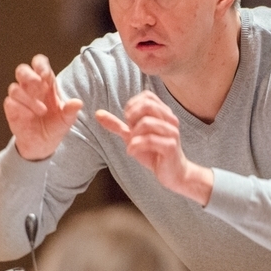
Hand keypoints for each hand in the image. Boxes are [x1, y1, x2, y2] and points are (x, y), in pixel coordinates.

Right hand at [3, 54, 83, 160]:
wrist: (43, 144)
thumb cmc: (55, 125)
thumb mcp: (66, 119)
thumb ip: (71, 110)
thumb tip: (78, 103)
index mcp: (46, 83)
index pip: (39, 63)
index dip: (40, 65)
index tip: (45, 74)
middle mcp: (30, 87)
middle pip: (22, 70)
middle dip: (28, 75)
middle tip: (39, 85)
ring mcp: (20, 97)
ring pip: (15, 88)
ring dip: (28, 98)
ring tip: (42, 110)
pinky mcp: (11, 108)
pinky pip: (10, 102)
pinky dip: (20, 108)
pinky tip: (29, 116)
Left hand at [96, 91, 213, 204]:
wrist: (173, 174)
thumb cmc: (154, 154)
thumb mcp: (133, 137)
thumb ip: (117, 125)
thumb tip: (97, 113)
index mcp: (163, 113)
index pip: (146, 96)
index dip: (132, 106)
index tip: (129, 122)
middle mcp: (170, 119)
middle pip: (147, 105)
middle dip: (132, 117)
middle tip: (129, 130)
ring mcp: (172, 132)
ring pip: (146, 123)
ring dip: (133, 135)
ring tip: (131, 144)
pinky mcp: (171, 146)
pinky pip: (149, 140)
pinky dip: (135, 146)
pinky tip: (132, 152)